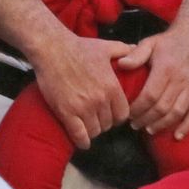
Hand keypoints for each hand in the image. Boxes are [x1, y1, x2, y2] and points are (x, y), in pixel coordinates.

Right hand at [27, 32, 132, 149]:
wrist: (52, 49)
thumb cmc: (78, 47)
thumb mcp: (105, 47)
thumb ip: (124, 50)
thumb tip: (136, 48)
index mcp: (112, 87)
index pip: (123, 114)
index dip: (118, 116)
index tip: (112, 114)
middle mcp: (100, 100)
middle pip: (108, 124)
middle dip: (104, 122)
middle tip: (97, 118)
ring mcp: (83, 108)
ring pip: (95, 131)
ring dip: (92, 130)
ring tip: (88, 124)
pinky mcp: (66, 113)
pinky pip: (79, 135)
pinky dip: (82, 141)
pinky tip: (82, 141)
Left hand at [118, 15, 188, 138]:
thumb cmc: (167, 42)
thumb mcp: (149, 43)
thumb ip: (135, 55)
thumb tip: (121, 64)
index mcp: (166, 68)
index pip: (150, 95)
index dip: (138, 108)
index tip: (128, 113)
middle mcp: (180, 80)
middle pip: (162, 107)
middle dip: (146, 119)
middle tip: (134, 124)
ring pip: (177, 112)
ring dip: (162, 124)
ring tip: (149, 129)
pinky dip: (187, 126)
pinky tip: (177, 135)